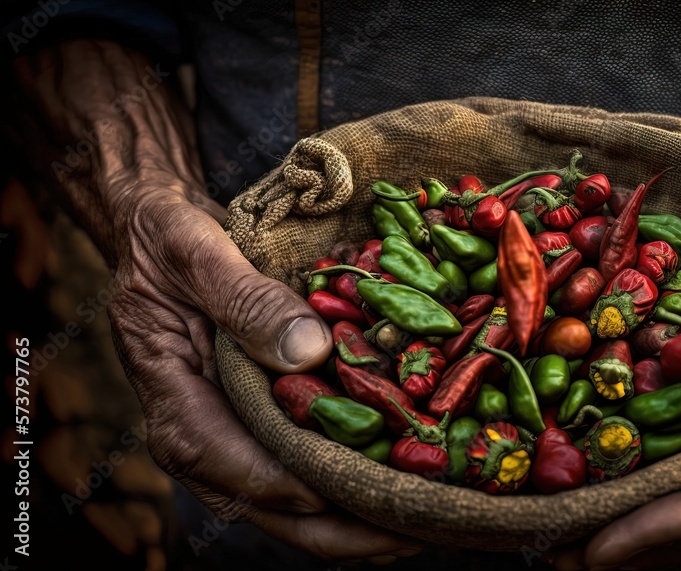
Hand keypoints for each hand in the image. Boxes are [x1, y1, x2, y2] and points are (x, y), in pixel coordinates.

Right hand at [106, 181, 422, 562]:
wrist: (154, 232)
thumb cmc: (163, 238)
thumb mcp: (194, 251)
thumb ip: (245, 300)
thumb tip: (309, 352)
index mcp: (174, 400)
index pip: (233, 467)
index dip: (300, 486)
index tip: (363, 491)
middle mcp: (200, 433)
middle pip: (272, 507)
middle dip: (343, 529)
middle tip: (417, 528)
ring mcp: (230, 433)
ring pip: (292, 502)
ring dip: (355, 516)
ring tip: (422, 516)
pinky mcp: (257, 420)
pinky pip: (303, 463)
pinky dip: (350, 478)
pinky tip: (401, 475)